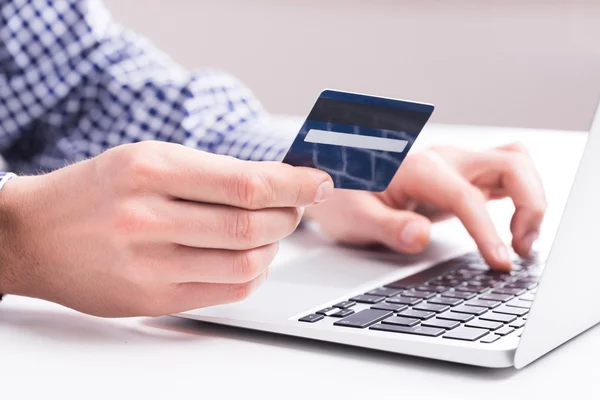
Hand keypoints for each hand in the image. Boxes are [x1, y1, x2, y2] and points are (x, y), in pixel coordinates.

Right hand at [0, 141, 332, 316]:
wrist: (33, 235)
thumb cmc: (97, 190)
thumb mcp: (147, 159)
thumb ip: (211, 172)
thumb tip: (278, 184)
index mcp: (149, 169)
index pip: (246, 183)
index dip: (294, 185)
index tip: (318, 183)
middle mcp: (148, 218)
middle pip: (253, 225)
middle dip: (290, 215)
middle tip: (296, 206)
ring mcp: (149, 265)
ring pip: (247, 264)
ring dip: (274, 247)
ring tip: (271, 231)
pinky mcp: (152, 300)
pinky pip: (228, 292)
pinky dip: (253, 274)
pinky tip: (250, 256)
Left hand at [304, 142, 546, 270]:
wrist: (335, 178)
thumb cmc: (343, 196)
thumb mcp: (354, 217)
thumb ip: (388, 226)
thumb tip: (420, 236)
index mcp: (418, 168)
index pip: (467, 196)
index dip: (488, 231)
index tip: (500, 262)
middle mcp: (443, 159)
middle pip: (511, 163)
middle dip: (530, 204)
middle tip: (520, 249)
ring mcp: (455, 164)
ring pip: (516, 163)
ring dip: (532, 198)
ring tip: (521, 240)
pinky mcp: (460, 176)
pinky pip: (505, 174)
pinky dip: (522, 197)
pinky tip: (514, 228)